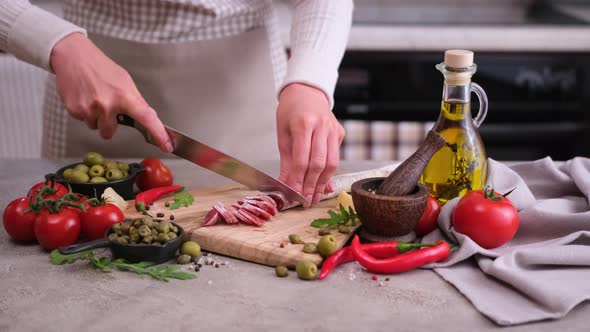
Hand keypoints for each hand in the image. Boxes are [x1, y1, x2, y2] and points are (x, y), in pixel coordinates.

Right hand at [50, 33, 172, 152]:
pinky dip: (84, 112)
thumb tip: (149, 117)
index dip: (159, 134)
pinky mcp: (75, 110)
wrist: (73, 56)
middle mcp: (108, 105)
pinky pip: (83, 120)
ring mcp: (90, 109)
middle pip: (110, 132)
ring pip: (96, 127)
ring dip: (95, 118)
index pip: (147, 118)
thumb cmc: (100, 67)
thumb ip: (135, 101)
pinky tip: (84, 97)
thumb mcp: (124, 81)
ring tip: (93, 97)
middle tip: (105, 105)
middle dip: (108, 123)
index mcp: (125, 96)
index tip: (167, 146)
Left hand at [277, 83, 344, 205]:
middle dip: (311, 185)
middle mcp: (322, 126)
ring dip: (322, 183)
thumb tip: (287, 185)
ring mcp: (333, 129)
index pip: (301, 159)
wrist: (307, 92)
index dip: (298, 180)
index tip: (293, 195)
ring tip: (314, 197)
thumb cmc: (290, 112)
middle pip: (319, 163)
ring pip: (332, 163)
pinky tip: (322, 185)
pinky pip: (336, 157)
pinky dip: (328, 173)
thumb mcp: (282, 134)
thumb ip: (286, 161)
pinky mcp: (340, 133)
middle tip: (306, 201)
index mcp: (303, 123)